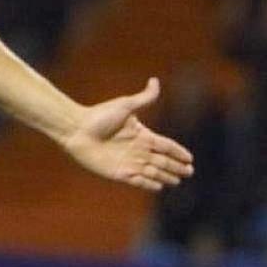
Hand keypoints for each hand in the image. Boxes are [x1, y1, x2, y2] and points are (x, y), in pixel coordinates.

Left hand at [61, 78, 194, 190]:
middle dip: (176, 167)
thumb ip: (144, 97)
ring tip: (176, 181)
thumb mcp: (124, 105)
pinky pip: (138, 181)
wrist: (76, 128)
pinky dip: (149, 184)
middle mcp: (138, 150)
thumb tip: (155, 80)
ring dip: (165, 176)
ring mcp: (129, 162)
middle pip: (163, 161)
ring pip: (154, 172)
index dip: (178, 152)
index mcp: (142, 135)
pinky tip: (158, 186)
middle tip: (188, 172)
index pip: (166, 145)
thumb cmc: (98, 115)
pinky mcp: (119, 173)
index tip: (190, 158)